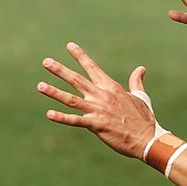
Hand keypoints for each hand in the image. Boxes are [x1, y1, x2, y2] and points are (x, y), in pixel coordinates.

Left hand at [39, 43, 160, 159]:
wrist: (147, 138)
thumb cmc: (143, 118)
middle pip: (77, 80)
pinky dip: (61, 117)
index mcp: (111, 87)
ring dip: (54, 92)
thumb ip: (136, 82)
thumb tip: (141, 69)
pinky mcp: (95, 125)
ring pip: (71, 99)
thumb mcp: (141, 96)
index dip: (80, 56)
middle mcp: (102, 96)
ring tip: (39, 86)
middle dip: (60, 70)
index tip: (69, 46)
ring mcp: (97, 110)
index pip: (92, 68)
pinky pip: (75, 120)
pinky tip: (49, 114)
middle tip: (45, 62)